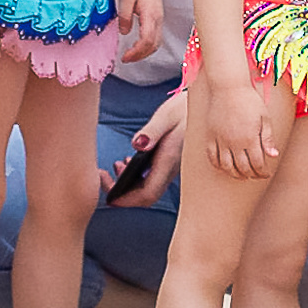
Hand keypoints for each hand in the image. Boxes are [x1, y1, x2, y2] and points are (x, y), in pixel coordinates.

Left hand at [108, 93, 184, 207]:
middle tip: (103, 177)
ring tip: (115, 166)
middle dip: (122, 193)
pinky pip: (151, 179)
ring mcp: (170, 168)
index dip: (126, 200)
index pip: (147, 193)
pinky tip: (128, 161)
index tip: (108, 196)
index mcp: (169, 161)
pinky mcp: (169, 163)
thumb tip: (137, 144)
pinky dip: (135, 176)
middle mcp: (170, 170)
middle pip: (145, 196)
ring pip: (147, 188)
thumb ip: (152, 131)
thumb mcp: (167, 116)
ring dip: (127, 184)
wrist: (204, 108)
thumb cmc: (184, 110)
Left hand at [117, 0, 163, 62]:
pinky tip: (138, 47)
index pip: (147, 40)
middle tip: (126, 59)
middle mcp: (158, 19)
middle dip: (140, 55)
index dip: (136, 52)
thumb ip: (124, 15)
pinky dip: (148, 46)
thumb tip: (124, 32)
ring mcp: (159, 20)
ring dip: (145, 53)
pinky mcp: (158, 19)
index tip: (125, 57)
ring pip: (157, 43)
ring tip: (131, 56)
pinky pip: (156, 38)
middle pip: (153, 45)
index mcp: (150, 15)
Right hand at [205, 79, 276, 178]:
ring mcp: (220, 140)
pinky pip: (212, 158)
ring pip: (227, 167)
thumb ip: (268, 138)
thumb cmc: (250, 101)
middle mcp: (234, 142)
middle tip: (256, 176)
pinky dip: (219, 166)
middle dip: (252, 175)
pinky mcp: (210, 137)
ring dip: (236, 175)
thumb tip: (274, 156)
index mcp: (250, 138)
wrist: (228, 87)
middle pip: (243, 168)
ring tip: (242, 176)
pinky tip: (225, 168)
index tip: (266, 174)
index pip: (257, 164)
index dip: (263, 172)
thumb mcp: (264, 118)